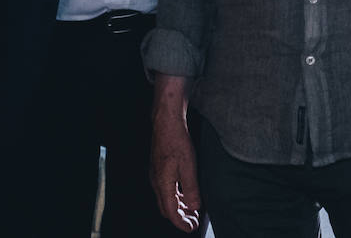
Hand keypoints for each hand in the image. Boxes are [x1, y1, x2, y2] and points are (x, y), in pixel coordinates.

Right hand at [151, 108, 202, 231]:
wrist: (166, 123)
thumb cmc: (176, 141)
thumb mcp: (189, 167)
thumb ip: (191, 189)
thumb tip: (194, 207)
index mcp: (163, 185)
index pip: (171, 213)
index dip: (181, 223)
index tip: (191, 228)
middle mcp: (156, 183)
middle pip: (166, 209)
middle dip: (180, 218)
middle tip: (193, 221)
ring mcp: (156, 176)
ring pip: (166, 199)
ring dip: (178, 207)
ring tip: (192, 209)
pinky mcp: (158, 169)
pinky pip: (166, 190)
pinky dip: (176, 196)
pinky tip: (186, 193)